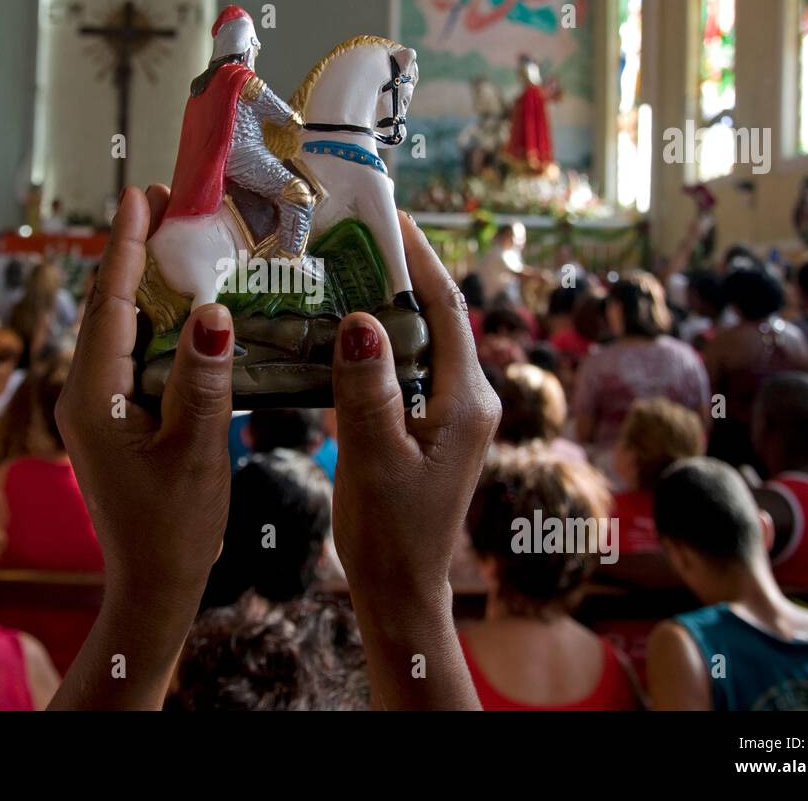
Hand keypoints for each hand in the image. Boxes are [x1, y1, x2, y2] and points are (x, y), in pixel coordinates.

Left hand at [51, 185, 233, 708]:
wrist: (153, 584)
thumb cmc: (175, 528)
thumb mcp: (196, 453)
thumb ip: (203, 381)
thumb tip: (212, 312)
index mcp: (93, 395)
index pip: (111, 303)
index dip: (129, 246)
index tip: (145, 194)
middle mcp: (83, 390)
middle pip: (107, 303)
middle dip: (134, 249)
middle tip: (169, 199)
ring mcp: (95, 402)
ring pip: (118, 324)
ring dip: (145, 279)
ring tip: (177, 234)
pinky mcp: (113, 414)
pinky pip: (130, 349)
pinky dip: (154, 317)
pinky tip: (184, 303)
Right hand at [330, 212, 500, 708]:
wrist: (401, 593)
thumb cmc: (391, 536)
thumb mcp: (375, 461)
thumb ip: (369, 393)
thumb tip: (359, 322)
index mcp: (469, 401)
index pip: (449, 310)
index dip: (421, 258)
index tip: (390, 214)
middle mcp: (469, 399)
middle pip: (437, 318)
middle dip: (399, 272)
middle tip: (351, 234)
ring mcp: (450, 413)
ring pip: (419, 342)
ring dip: (385, 306)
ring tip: (339, 270)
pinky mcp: (429, 427)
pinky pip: (405, 369)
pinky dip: (376, 344)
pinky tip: (338, 335)